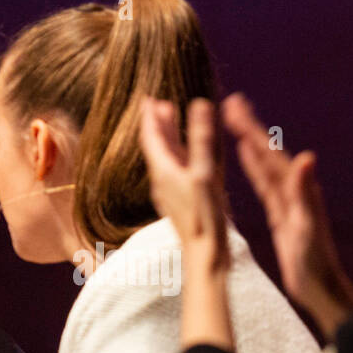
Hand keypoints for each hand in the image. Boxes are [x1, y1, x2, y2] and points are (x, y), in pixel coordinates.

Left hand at [138, 97, 230, 272]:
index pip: (151, 136)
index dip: (150, 116)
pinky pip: (174, 170)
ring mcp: (170, 192)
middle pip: (156, 146)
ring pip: (165, 158)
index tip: (147, 97)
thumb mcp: (204, 173)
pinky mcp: (181, 201)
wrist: (204, 255)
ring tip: (170, 121)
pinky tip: (185, 156)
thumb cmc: (204, 216)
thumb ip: (200, 139)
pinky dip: (177, 154)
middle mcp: (162, 181)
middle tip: (159, 103)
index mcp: (164, 171)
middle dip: (157, 123)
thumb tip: (199, 104)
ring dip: (167, 138)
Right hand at [220, 92, 352, 335]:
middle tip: (231, 102)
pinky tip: (245, 156)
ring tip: (234, 121)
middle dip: (249, 128)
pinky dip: (253, 166)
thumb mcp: (307, 228)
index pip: (270, 154)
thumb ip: (305, 193)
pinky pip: (264, 183)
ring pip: (263, 164)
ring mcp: (287, 201)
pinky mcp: (281, 213)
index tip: (235, 107)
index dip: (252, 130)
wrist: (321, 289)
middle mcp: (294, 190)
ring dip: (249, 142)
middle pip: (266, 152)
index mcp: (297, 190)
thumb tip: (307, 158)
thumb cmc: (316, 263)